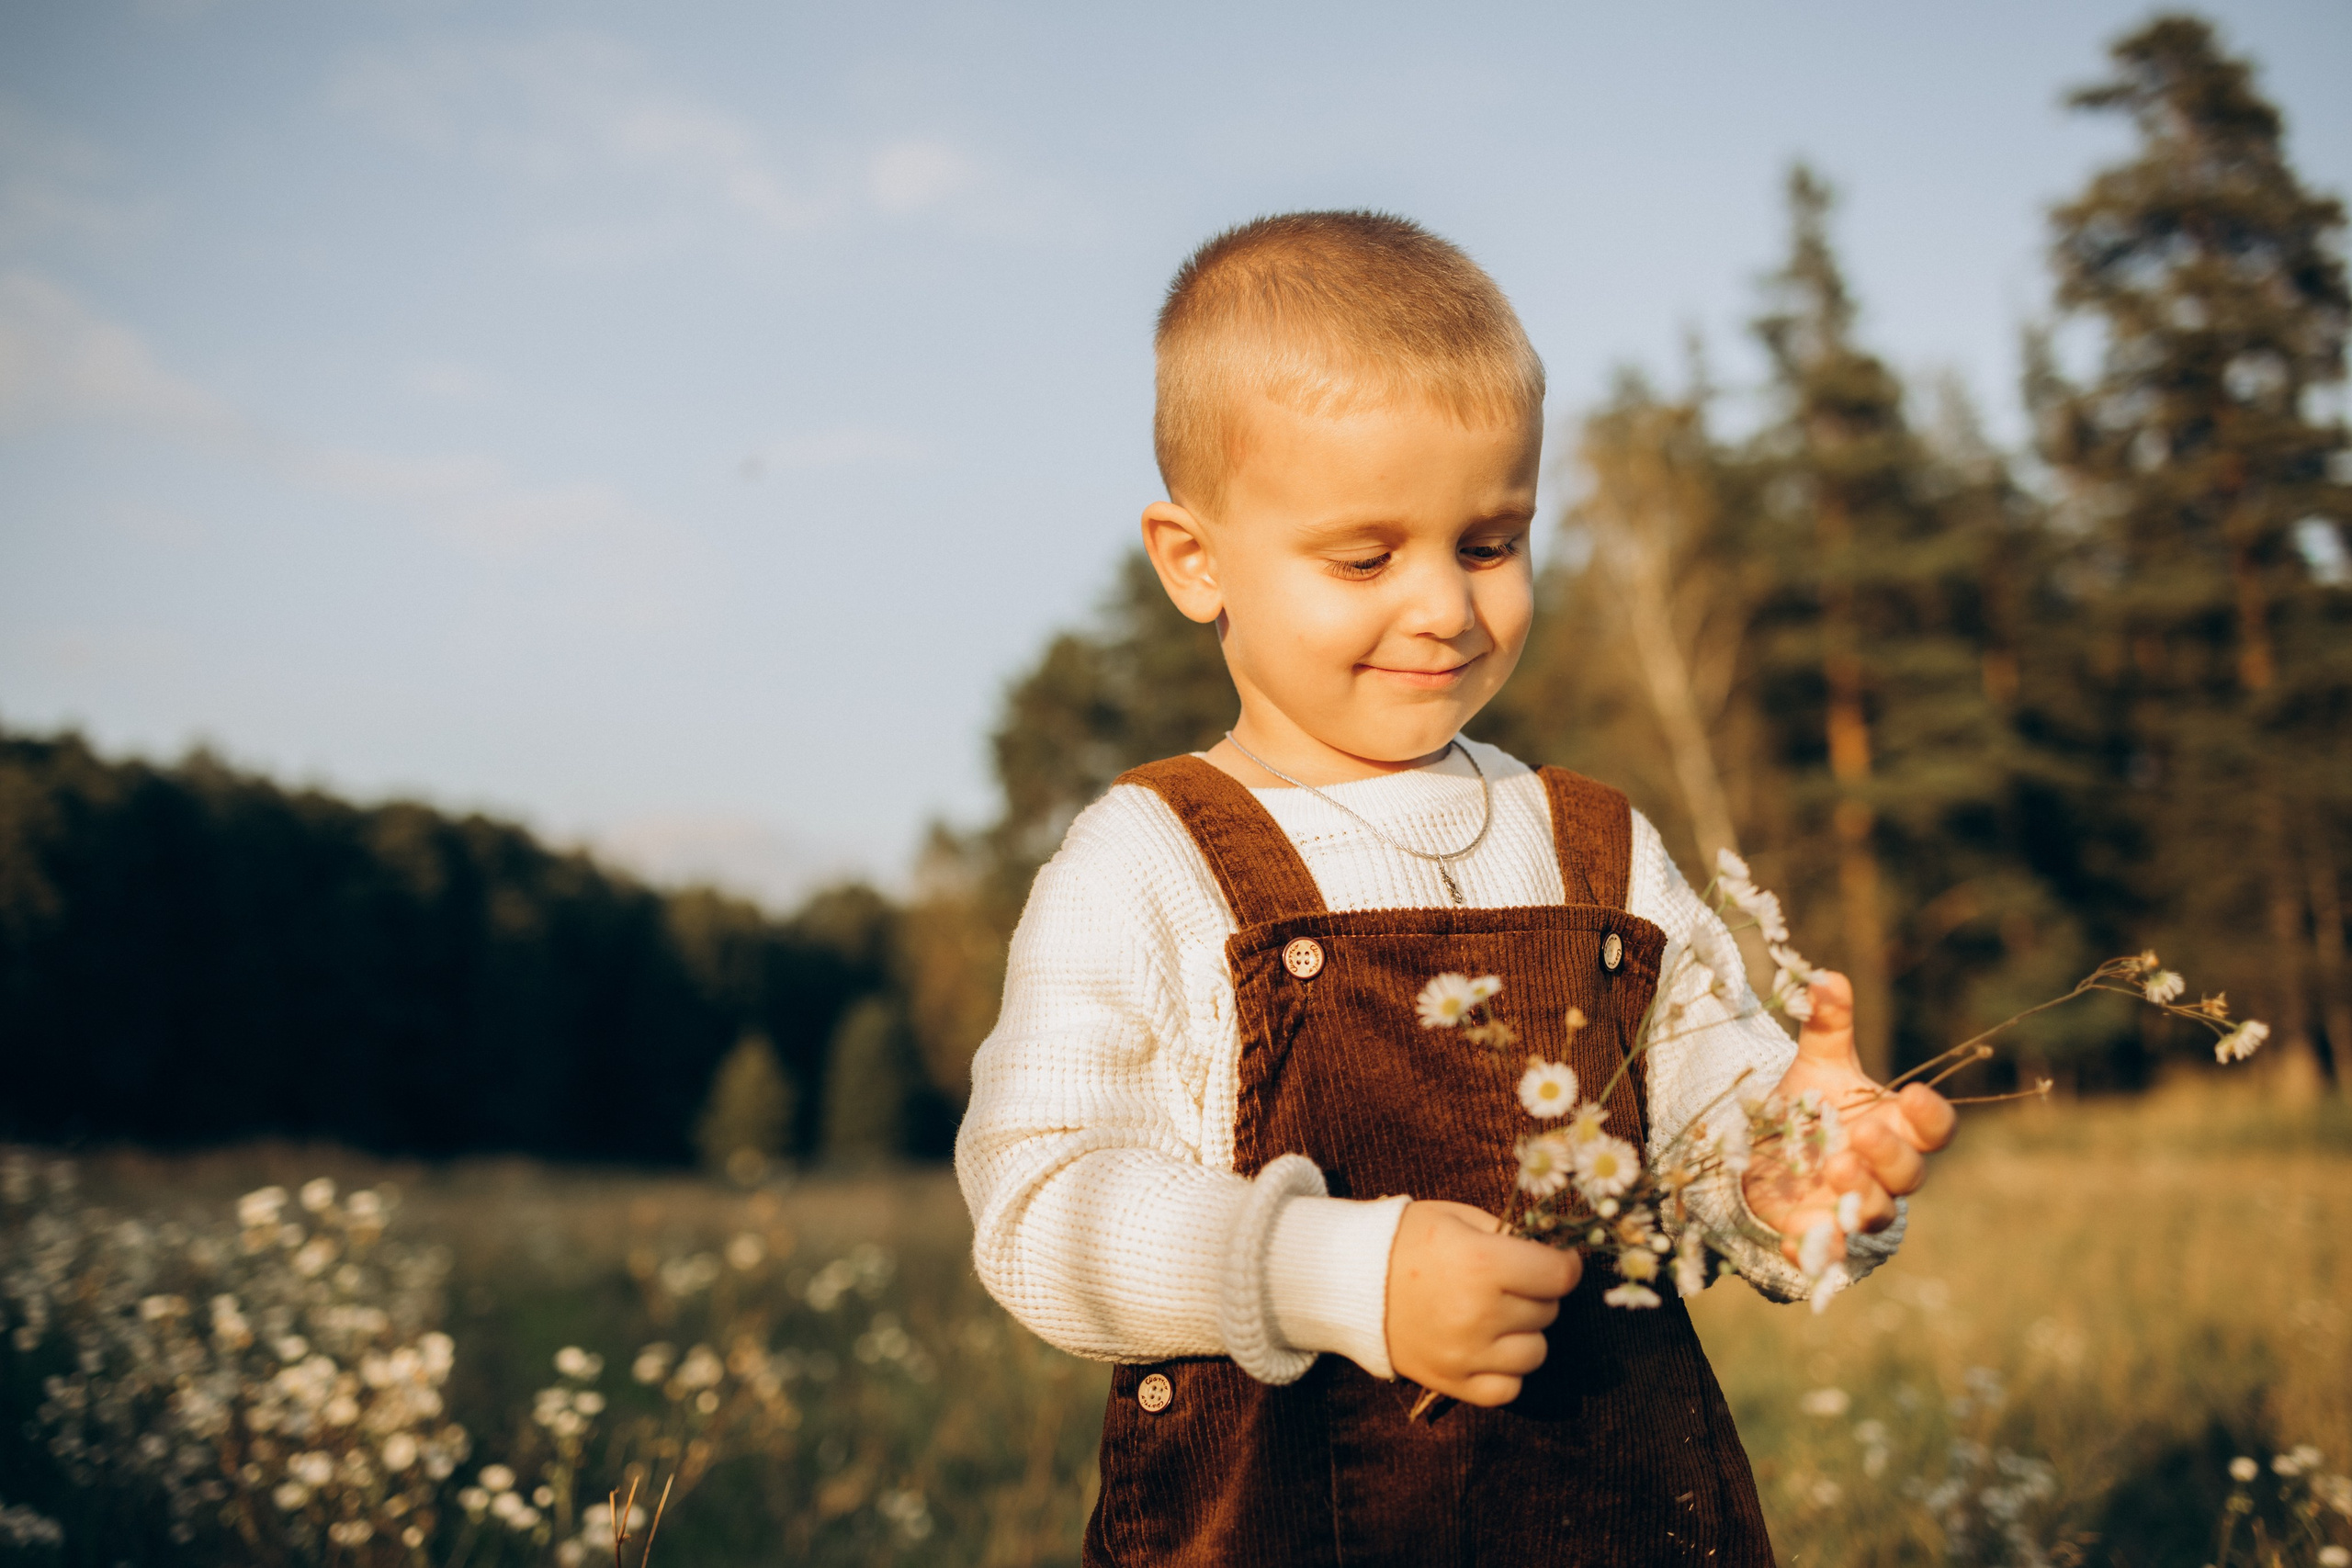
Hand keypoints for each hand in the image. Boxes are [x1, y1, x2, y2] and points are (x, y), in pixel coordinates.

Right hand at [1384, 1199, 1579, 1406]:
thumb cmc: (1406, 1241)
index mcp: (1483, 1263)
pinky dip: (1506, 1371)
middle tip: (1508, 1283)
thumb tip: (1550, 1254)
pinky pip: (1508, 1388)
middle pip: (1548, 1311)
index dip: (1563, 1265)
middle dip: (1536, 1294)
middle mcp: (1479, 1313)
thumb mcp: (1457, 1217)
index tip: (1553, 1262)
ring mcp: (1466, 1354)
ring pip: (1536, 1352)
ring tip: (1497, 1316)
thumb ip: (1507, 1234)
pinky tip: (1488, 1348)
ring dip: (1524, 1333)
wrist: (1348, 1280)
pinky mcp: (1451, 1383)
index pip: (1560, 1276)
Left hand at [1742, 971, 1957, 1265]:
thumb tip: (1824, 976)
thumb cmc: (1813, 1104)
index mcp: (1896, 1126)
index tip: (1914, 1094)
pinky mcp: (1819, 1233)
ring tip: (1835, 1171)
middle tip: (1861, 1136)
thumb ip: (1827, 1025)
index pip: (1934, 1129)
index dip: (1932, 1116)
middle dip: (1890, 1157)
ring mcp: (1854, 1205)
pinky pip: (1826, 1252)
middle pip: (1910, 1174)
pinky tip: (1791, 1243)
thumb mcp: (1817, 1064)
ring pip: (1876, 1214)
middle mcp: (1884, 1171)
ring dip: (1861, 1198)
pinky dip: (1814, 1251)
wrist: (1772, 1152)